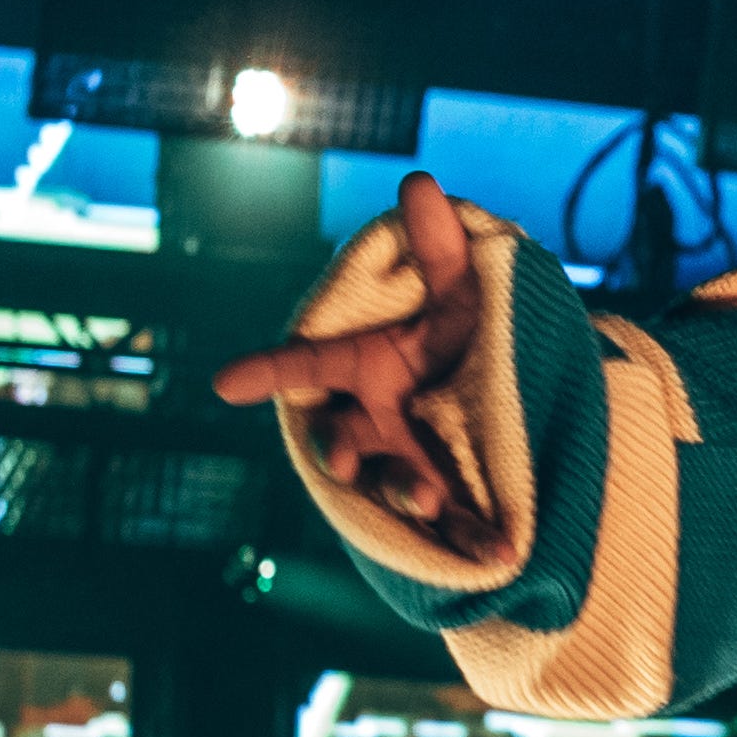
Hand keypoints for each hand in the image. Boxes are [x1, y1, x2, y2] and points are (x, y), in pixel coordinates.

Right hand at [210, 169, 503, 558]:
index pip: (303, 365)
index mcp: (358, 367)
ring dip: (403, 493)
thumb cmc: (466, 331)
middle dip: (336, 448)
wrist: (510, 386)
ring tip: (426, 498)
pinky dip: (470, 538)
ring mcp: (403, 460)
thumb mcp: (463, 289)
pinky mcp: (446, 494)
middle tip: (341, 456)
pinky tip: (497, 555)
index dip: (264, 371)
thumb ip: (441, 247)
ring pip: (387, 483)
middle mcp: (369, 419)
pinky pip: (452, 522)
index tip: (225, 382)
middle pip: (336, 438)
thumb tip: (421, 181)